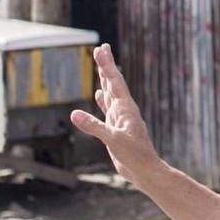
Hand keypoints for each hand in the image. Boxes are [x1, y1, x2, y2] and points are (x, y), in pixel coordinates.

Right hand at [70, 44, 162, 184]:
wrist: (144, 170)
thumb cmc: (134, 155)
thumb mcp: (113, 140)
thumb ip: (94, 127)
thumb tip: (74, 114)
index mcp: (125, 108)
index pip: (114, 81)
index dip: (107, 65)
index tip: (101, 49)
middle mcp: (123, 110)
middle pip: (113, 83)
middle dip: (106, 66)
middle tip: (102, 48)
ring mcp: (120, 119)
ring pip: (110, 94)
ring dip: (104, 80)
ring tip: (101, 67)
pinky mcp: (116, 128)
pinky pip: (107, 110)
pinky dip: (102, 101)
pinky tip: (98, 94)